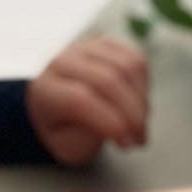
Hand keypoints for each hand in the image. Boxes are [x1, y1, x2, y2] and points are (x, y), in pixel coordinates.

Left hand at [26, 35, 149, 165]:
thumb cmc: (66, 130)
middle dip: (132, 115)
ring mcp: (86, 49)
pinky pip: (136, 60)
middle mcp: (63, 62)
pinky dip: (145, 85)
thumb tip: (115, 126)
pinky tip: (139, 104)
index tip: (127, 143)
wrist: (60, 107)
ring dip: (142, 102)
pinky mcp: (108, 45)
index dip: (110, 122)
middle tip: (139, 139)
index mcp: (46, 90)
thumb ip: (86, 139)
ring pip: (127, 68)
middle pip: (108, 81)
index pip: (80, 100)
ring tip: (140, 125)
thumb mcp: (68, 146)